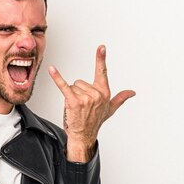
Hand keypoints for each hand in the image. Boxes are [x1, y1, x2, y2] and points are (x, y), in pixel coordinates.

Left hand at [48, 45, 134, 161]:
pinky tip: (52, 69)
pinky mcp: (73, 101)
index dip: (101, 59)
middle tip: (81, 105)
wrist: (83, 135)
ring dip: (71, 96)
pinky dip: (57, 78)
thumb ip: (120, 98)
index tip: (101, 47)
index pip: (102, 72)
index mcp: (104, 92)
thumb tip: (132, 92)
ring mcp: (85, 98)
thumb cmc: (94, 121)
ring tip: (76, 107)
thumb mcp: (110, 109)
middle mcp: (96, 94)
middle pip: (79, 82)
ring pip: (72, 86)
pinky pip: (64, 86)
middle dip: (77, 92)